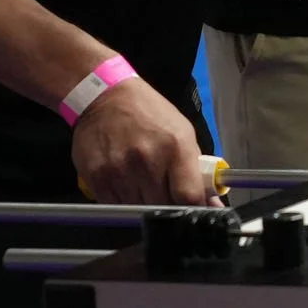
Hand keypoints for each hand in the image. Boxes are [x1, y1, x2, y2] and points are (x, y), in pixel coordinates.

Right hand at [72, 76, 208, 205]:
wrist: (106, 97)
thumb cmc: (150, 114)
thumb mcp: (183, 132)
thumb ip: (196, 169)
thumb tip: (211, 203)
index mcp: (176, 147)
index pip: (188, 195)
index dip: (194, 208)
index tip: (194, 210)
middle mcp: (147, 160)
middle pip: (162, 206)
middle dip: (169, 205)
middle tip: (167, 193)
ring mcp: (119, 170)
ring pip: (137, 209)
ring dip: (144, 204)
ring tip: (144, 184)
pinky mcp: (96, 177)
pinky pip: (114, 204)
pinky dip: (122, 201)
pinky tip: (125, 183)